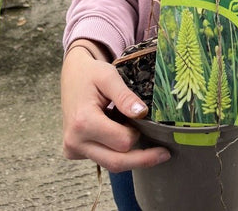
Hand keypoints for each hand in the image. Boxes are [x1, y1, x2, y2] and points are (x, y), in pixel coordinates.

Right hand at [61, 43, 170, 171]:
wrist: (72, 75)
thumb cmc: (91, 73)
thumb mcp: (109, 77)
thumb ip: (125, 96)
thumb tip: (142, 113)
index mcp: (83, 122)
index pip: (122, 141)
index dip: (137, 133)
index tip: (142, 119)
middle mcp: (75, 141)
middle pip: (116, 162)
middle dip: (142, 158)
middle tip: (165, 154)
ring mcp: (73, 149)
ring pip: (110, 164)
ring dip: (129, 155)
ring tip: (142, 138)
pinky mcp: (74, 151)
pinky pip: (102, 158)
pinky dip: (115, 151)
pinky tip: (120, 135)